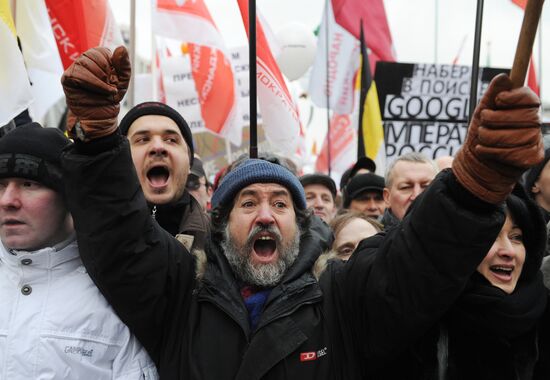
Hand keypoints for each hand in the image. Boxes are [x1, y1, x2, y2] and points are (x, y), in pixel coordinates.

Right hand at [61, 46, 130, 140]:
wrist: (101, 115)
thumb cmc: (110, 97)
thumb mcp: (123, 80)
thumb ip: (124, 64)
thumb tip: (121, 47)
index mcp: (97, 58)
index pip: (102, 51)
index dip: (111, 65)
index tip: (114, 78)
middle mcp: (84, 61)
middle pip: (92, 55)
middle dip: (105, 73)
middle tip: (109, 86)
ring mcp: (74, 69)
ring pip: (84, 63)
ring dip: (99, 80)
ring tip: (105, 91)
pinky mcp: (67, 79)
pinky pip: (77, 74)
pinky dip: (92, 83)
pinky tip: (97, 91)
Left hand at [452, 73, 542, 203]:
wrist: (475, 163)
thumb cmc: (481, 134)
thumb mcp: (482, 112)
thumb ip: (492, 95)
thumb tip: (504, 77)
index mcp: (525, 109)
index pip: (531, 99)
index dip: (516, 98)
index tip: (498, 100)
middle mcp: (534, 124)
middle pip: (527, 117)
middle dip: (498, 118)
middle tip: (483, 121)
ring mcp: (535, 142)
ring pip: (519, 136)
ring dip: (491, 136)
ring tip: (481, 137)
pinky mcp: (531, 158)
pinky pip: (515, 153)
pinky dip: (493, 151)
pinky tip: (484, 150)